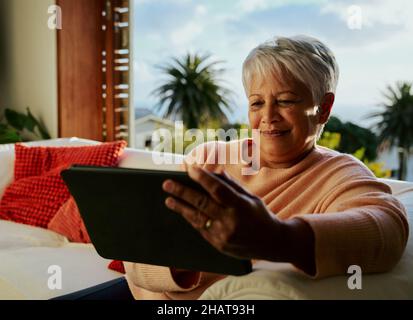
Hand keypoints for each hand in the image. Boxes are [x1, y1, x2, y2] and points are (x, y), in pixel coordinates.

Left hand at [162, 165, 284, 260]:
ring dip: (181, 207)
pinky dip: (190, 218)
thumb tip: (213, 172)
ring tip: (168, 199)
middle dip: (182, 192)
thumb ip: (231, 185)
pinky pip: (200, 229)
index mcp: (241, 206)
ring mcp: (224, 235)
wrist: (271, 243)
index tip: (190, 169)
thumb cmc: (260, 215)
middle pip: (202, 203)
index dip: (203, 178)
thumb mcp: (250, 197)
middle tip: (167, 184)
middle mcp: (231, 221)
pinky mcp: (219, 245)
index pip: (218, 189)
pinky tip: (182, 211)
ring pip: (197, 218)